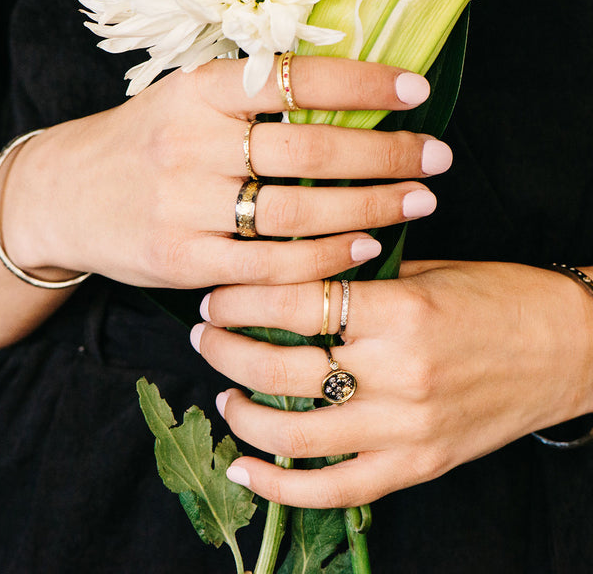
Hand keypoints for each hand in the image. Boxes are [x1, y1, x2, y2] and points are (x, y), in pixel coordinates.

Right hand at [0, 57, 450, 287]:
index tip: (416, 92)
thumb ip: (249, 104)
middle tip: (437, 157)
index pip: (295, 78)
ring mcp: (187, 207)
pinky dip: (326, 258)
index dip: (364, 84)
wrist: (67, 196)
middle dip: (386, 154)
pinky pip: (271, 264)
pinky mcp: (185, 261)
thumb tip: (341, 106)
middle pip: (310, 150)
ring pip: (298, 211)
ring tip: (418, 201)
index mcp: (197, 94)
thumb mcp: (185, 104)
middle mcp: (192, 145)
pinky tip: (367, 248)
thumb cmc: (142, 147)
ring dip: (370, 206)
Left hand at [191, 261, 592, 506]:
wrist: (570, 348)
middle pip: (283, 365)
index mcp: (401, 311)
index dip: (244, 297)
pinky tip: (245, 467)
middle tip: (207, 334)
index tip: (219, 296)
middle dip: (227, 348)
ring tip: (223, 389)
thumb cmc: (502, 299)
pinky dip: (281, 486)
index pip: (296, 301)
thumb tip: (294, 282)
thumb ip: (362, 283)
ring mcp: (406, 428)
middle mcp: (399, 373)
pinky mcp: (417, 464)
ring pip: (296, 433)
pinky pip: (335, 489)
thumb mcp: (430, 274)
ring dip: (242, 413)